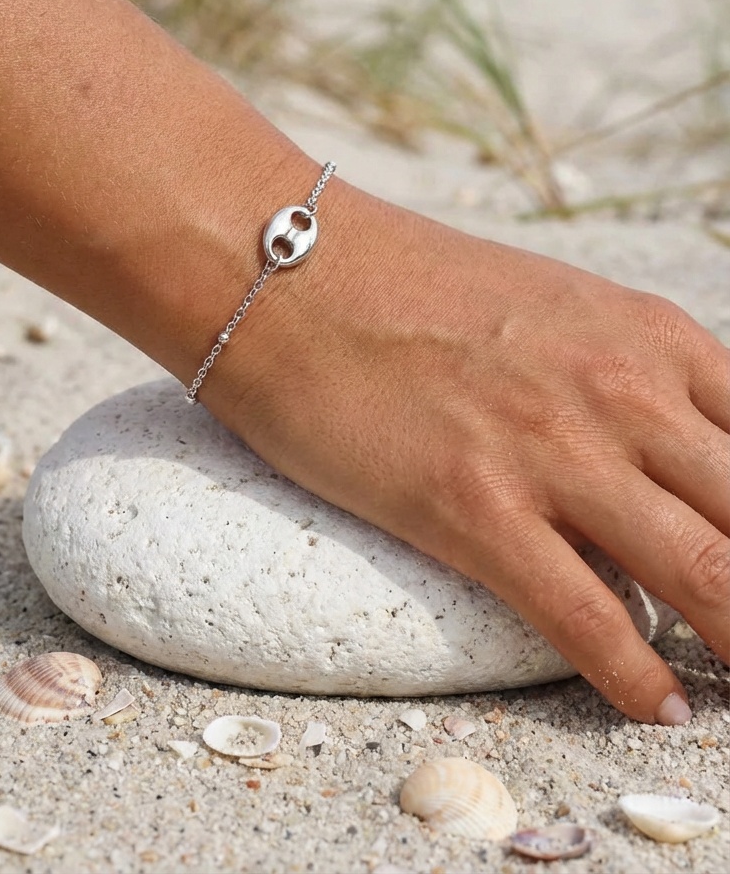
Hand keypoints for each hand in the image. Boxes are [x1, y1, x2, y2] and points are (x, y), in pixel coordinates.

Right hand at [212, 178, 729, 722]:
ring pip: (705, 572)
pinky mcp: (473, 504)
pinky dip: (635, 676)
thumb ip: (635, 378)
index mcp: (652, 338)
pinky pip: (585, 614)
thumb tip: (680, 461)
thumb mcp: (561, 308)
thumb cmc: (414, 288)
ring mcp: (553, 450)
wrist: (293, 273)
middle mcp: (623, 391)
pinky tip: (656, 706)